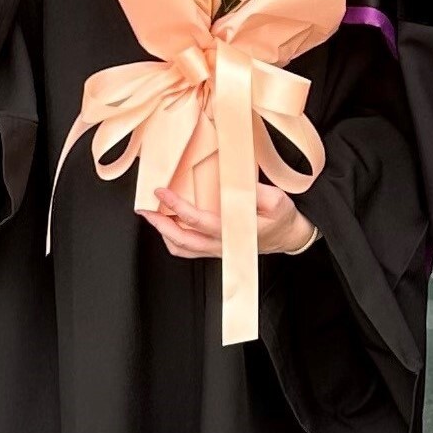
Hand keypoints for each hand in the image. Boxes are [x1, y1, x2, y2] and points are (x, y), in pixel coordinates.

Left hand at [141, 185, 318, 257]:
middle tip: (143, 208)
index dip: (176, 206)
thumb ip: (257, 193)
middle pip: (181, 240)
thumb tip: (234, 181)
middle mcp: (221, 245)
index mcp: (233, 231)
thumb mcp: (278, 201)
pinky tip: (169, 226)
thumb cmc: (282, 219)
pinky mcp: (216, 250)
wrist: (289, 237)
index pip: (197, 221)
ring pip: (182, 249)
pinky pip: (189, 250)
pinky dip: (174, 240)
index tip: (162, 192)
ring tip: (152, 217)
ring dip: (163, 233)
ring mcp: (217, 250)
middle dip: (159, 224)